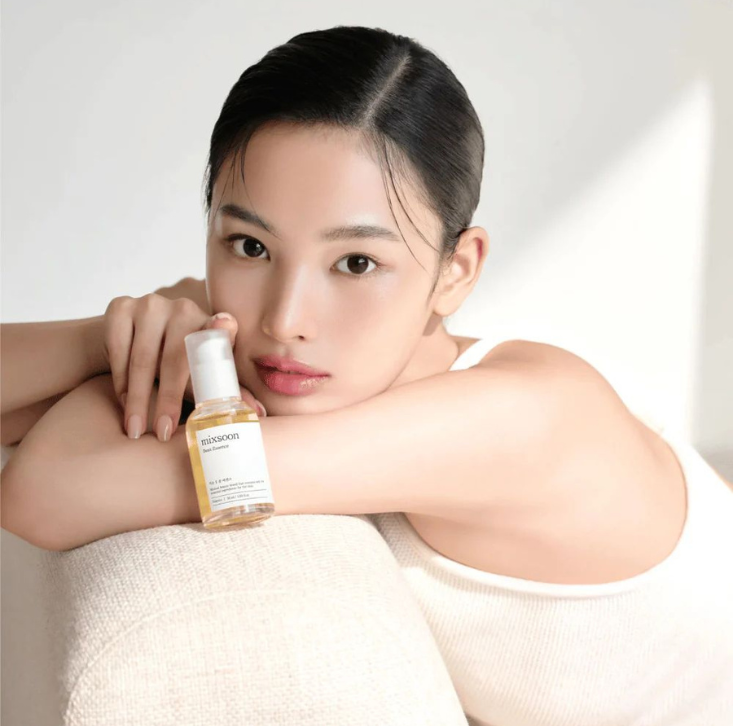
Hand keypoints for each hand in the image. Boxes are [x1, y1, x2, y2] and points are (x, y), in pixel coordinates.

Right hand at [99, 294, 266, 441]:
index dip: (221, 329)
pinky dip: (120, 379)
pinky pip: (119, 349)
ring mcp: (150, 304)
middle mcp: (183, 308)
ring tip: (135, 428)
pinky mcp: (121, 307)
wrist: (130, 339)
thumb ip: (223, 388)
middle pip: (175, 358)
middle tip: (161, 432)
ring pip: (143, 358)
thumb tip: (258, 413)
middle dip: (166, 400)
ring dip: (138, 398)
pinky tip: (123, 401)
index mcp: (209, 322)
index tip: (224, 326)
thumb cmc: (173, 362)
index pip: (220, 329)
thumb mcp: (199, 374)